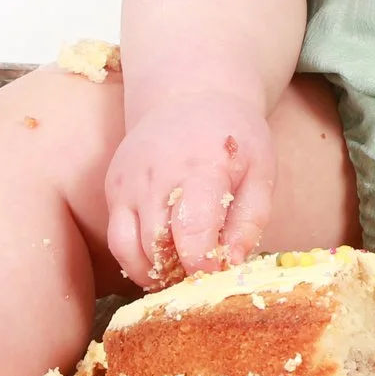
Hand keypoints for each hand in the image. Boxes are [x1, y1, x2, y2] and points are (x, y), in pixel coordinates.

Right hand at [105, 91, 274, 287]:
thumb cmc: (233, 136)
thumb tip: (233, 262)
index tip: (214, 276)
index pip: (191, 230)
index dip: (202, 264)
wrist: (190, 94)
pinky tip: (162, 258)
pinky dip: (136, 257)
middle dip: (177, 273)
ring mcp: (127, 181)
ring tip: (179, 275)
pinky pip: (117, 237)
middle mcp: (155, 175)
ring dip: (152, 273)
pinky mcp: (113, 188)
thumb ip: (251, 219)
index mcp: (200, 167)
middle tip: (199, 280)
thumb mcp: (261, 170)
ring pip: (127, 248)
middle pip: (156, 245)